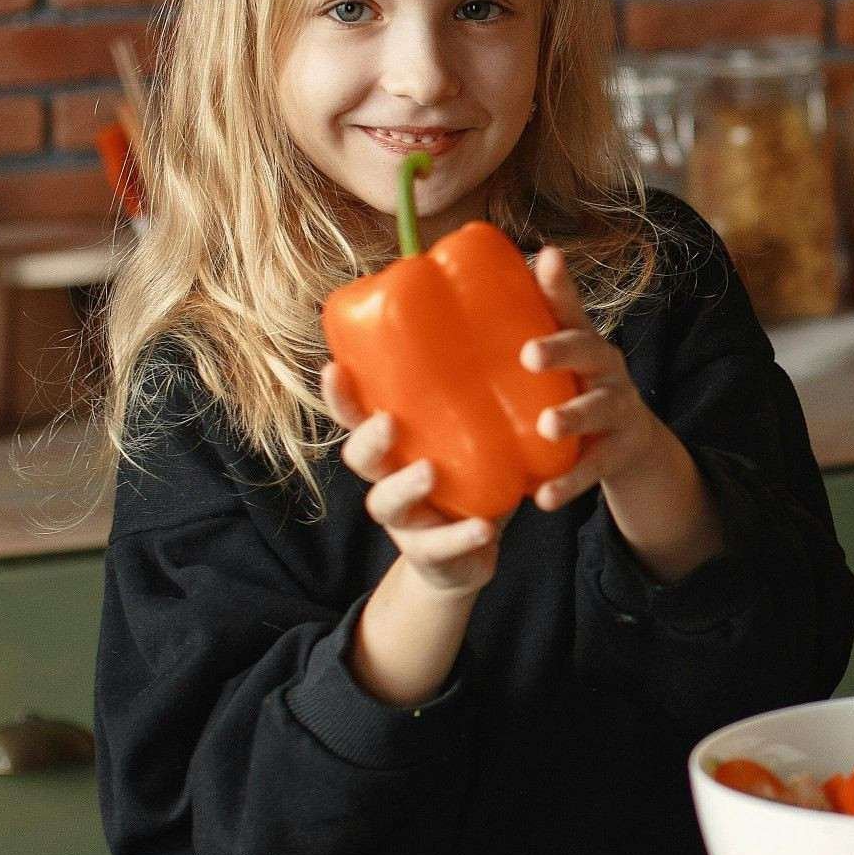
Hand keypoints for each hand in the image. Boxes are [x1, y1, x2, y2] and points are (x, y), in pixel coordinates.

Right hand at [323, 358, 498, 595]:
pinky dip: (459, 538)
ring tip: (429, 471)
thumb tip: (519, 300)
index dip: (340, 396)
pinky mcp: (431, 552)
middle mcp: (388, 478)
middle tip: (390, 422)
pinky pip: (439, 547)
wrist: (471, 554)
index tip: (334, 367)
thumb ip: (484, 386)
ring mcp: (405, 518)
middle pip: (360, 457)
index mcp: (395, 444)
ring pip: (386, 503)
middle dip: (369, 439)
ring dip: (405, 486)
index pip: (356, 414)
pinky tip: (483, 529)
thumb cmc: (472, 474)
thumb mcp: (476, 429)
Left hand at [519, 245, 661, 513]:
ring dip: (573, 417)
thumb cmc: (572, 389)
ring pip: (599, 409)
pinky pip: (595, 469)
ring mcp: (617, 409)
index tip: (546, 258)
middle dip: (562, 351)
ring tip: (547, 427)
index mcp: (582, 343)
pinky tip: (544, 498)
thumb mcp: (555, 358)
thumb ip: (517, 331)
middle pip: (591, 351)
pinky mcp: (618, 452)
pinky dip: (570, 483)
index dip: (559, 283)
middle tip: (530, 355)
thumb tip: (450, 301)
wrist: (629, 443)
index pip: (571, 307)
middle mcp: (605, 368)